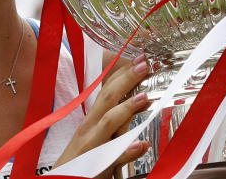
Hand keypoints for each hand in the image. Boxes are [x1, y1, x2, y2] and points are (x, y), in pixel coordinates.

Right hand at [54, 55, 151, 177]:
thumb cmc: (80, 161)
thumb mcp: (95, 135)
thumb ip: (113, 121)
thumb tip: (133, 104)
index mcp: (91, 120)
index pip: (107, 90)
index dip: (122, 74)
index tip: (139, 59)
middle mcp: (90, 128)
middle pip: (108, 98)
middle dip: (126, 80)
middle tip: (144, 64)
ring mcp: (92, 145)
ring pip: (108, 122)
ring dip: (127, 108)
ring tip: (146, 96)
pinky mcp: (95, 165)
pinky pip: (112, 157)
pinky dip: (127, 150)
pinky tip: (141, 145)